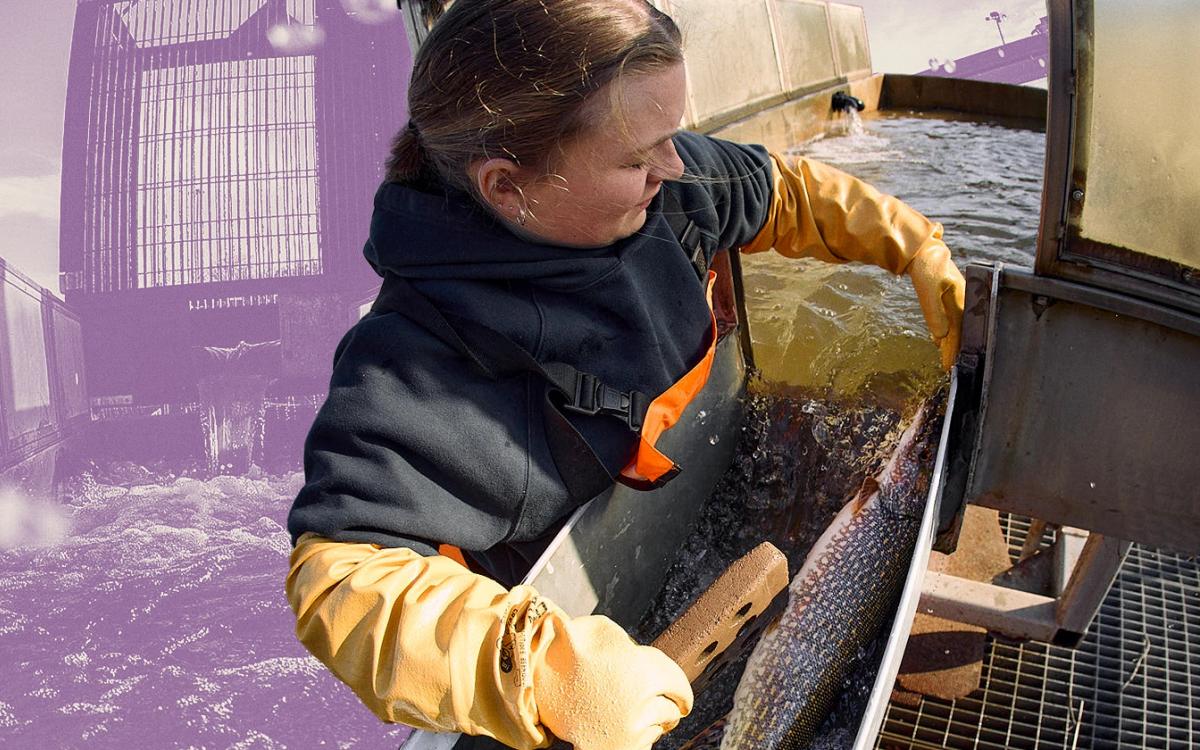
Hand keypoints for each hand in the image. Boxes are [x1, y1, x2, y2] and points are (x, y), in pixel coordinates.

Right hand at [534, 615, 692, 749]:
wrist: (533, 690)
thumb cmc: (564, 655)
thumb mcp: (594, 630)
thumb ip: (620, 636)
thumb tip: (636, 647)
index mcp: (641, 670)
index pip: (678, 684)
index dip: (681, 689)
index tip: (681, 694)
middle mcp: (640, 701)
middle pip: (671, 708)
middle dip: (667, 703)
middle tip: (659, 701)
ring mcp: (630, 729)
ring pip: (659, 726)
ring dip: (652, 719)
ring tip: (630, 710)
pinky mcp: (622, 748)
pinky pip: (644, 743)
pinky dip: (637, 736)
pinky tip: (620, 725)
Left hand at [907, 242, 965, 369]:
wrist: (925, 251)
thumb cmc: (927, 268)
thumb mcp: (928, 292)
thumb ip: (935, 314)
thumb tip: (941, 336)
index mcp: (962, 301)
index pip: (959, 332)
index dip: (954, 350)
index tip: (949, 366)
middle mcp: (964, 301)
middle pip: (959, 331)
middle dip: (954, 350)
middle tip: (949, 367)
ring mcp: (959, 298)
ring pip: (956, 325)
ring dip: (951, 341)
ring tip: (946, 357)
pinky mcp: (952, 295)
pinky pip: (952, 317)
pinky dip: (946, 330)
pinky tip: (940, 338)